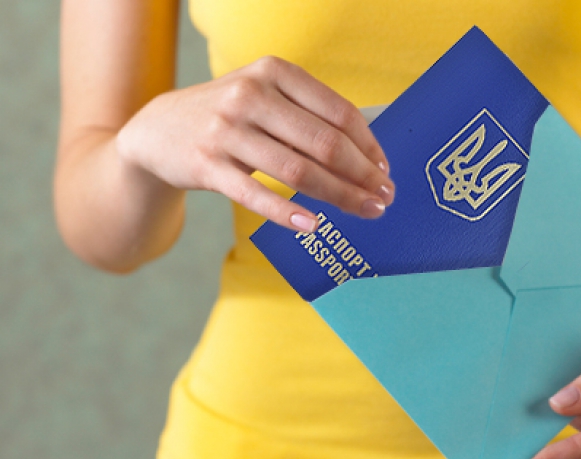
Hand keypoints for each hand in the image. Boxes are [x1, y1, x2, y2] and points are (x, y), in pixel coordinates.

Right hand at [116, 56, 393, 232]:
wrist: (157, 130)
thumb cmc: (228, 116)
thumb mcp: (264, 97)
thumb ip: (307, 115)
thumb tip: (365, 154)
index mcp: (274, 72)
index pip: (338, 112)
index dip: (369, 145)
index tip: (385, 169)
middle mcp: (250, 95)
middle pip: (324, 143)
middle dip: (362, 175)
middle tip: (384, 196)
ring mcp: (226, 130)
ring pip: (298, 171)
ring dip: (339, 196)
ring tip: (364, 211)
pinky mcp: (208, 165)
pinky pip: (256, 194)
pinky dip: (287, 212)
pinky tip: (312, 226)